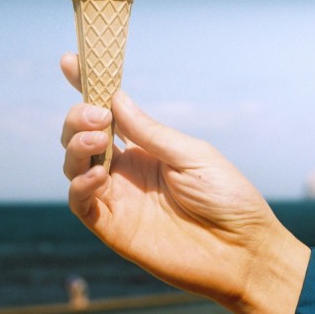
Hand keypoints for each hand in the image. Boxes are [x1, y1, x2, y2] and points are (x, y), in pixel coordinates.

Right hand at [60, 53, 309, 313]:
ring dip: (76, 145)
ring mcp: (117, 198)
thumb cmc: (228, 200)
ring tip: (98, 138)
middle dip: (80, 117)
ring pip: (74, 165)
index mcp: (147, 148)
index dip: (87, 87)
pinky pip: (80, 203)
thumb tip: (116, 98)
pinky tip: (97, 176)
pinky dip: (79, 185)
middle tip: (98, 115)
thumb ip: (150, 132)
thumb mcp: (193, 156)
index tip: (71, 61)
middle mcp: (126, 170)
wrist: (243, 252)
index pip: (110, 113)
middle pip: (82, 136)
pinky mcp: (111, 227)